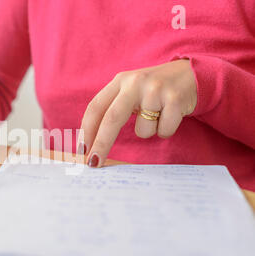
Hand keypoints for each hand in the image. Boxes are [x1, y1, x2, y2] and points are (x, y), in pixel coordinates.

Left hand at [79, 59, 196, 166]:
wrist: (192, 74)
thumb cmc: (154, 90)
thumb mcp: (131, 91)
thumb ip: (113, 108)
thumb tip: (92, 143)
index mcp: (120, 81)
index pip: (96, 108)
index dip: (86, 131)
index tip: (81, 150)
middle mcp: (135, 82)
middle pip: (112, 119)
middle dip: (101, 144)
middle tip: (94, 163)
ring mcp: (155, 90)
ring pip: (142, 131)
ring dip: (149, 131)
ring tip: (158, 115)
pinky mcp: (175, 99)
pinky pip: (163, 131)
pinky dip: (165, 130)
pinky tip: (171, 115)